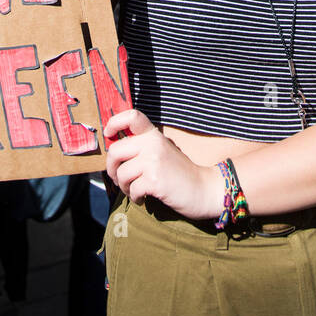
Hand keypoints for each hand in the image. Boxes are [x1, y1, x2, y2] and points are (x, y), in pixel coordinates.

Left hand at [104, 109, 222, 219]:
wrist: (205, 189)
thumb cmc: (180, 174)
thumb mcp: (163, 152)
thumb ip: (143, 148)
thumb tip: (113, 153)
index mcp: (154, 135)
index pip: (132, 116)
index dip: (114, 123)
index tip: (109, 135)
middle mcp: (153, 144)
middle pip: (115, 150)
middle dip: (112, 168)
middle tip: (118, 178)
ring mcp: (154, 161)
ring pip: (121, 173)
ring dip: (123, 187)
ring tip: (134, 191)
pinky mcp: (155, 180)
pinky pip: (132, 189)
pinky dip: (134, 198)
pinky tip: (143, 199)